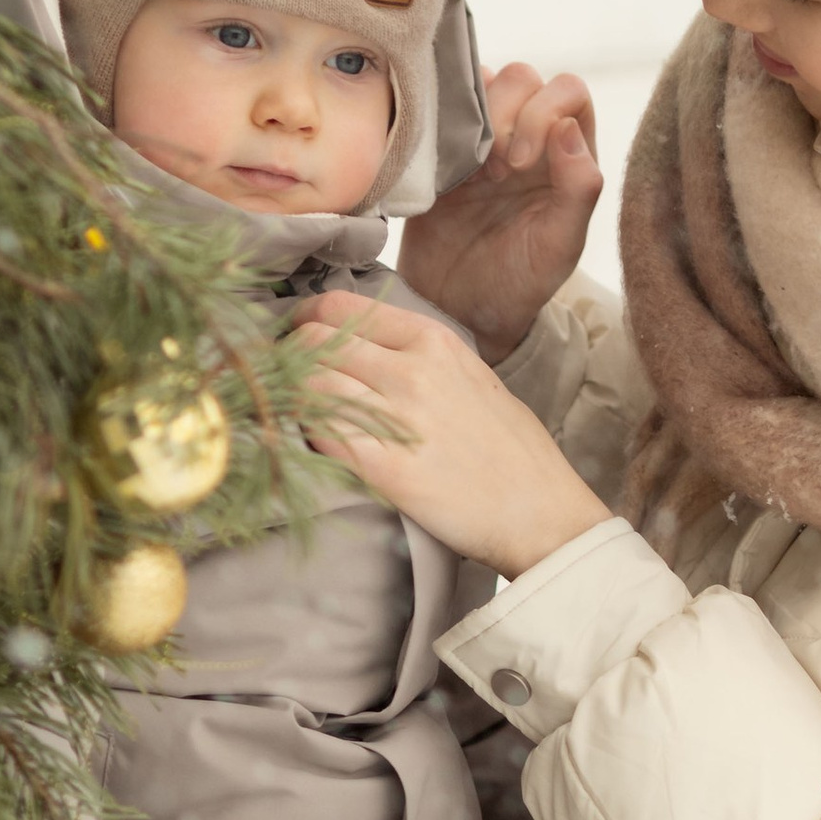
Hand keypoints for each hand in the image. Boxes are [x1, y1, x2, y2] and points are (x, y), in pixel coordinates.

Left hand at [291, 292, 610, 575]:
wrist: (542, 511)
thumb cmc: (514, 452)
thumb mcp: (473, 379)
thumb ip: (420, 358)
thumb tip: (365, 352)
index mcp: (434, 342)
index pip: (340, 308)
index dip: (303, 322)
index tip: (294, 341)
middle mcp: (412, 370)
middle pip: (312, 341)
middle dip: (285, 358)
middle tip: (278, 381)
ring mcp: (396, 418)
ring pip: (306, 383)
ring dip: (287, 396)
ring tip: (288, 413)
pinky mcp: (382, 468)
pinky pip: (317, 433)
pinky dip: (298, 433)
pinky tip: (300, 442)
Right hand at [398, 63, 600, 363]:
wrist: (457, 308)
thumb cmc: (519, 282)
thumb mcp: (559, 247)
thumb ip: (579, 188)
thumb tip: (568, 127)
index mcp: (568, 154)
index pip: (568, 91)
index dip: (544, 112)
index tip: (521, 164)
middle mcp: (529, 135)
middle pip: (522, 77)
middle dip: (505, 116)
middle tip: (493, 172)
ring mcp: (482, 138)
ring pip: (480, 82)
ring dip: (472, 117)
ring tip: (468, 172)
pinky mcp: (440, 148)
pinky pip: (436, 107)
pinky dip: (436, 121)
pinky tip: (440, 166)